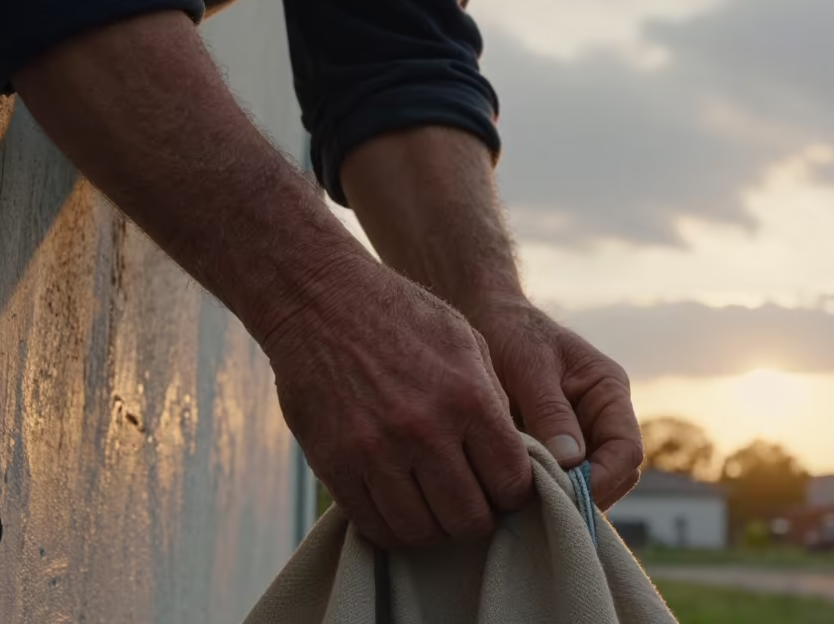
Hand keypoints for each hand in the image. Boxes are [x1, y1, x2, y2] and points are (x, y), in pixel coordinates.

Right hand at [260, 253, 532, 548]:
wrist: (321, 300)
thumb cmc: (401, 316)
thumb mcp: (466, 342)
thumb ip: (492, 401)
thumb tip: (511, 457)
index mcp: (468, 398)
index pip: (511, 483)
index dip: (513, 494)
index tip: (502, 488)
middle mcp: (424, 431)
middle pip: (469, 520)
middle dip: (477, 519)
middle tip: (470, 504)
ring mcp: (376, 452)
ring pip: (421, 533)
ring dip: (434, 530)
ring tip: (435, 508)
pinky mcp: (336, 465)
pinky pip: (373, 526)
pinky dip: (393, 529)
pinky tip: (401, 508)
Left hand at [466, 296, 642, 508]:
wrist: (485, 319)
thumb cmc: (511, 333)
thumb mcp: (530, 366)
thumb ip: (550, 411)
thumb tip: (570, 461)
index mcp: (609, 392)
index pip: (627, 449)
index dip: (603, 478)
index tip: (565, 495)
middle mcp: (603, 418)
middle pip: (616, 475)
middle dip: (584, 495)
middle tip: (541, 509)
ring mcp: (581, 435)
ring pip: (590, 485)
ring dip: (564, 498)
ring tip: (526, 506)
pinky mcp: (555, 449)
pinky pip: (561, 481)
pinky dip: (544, 493)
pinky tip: (515, 498)